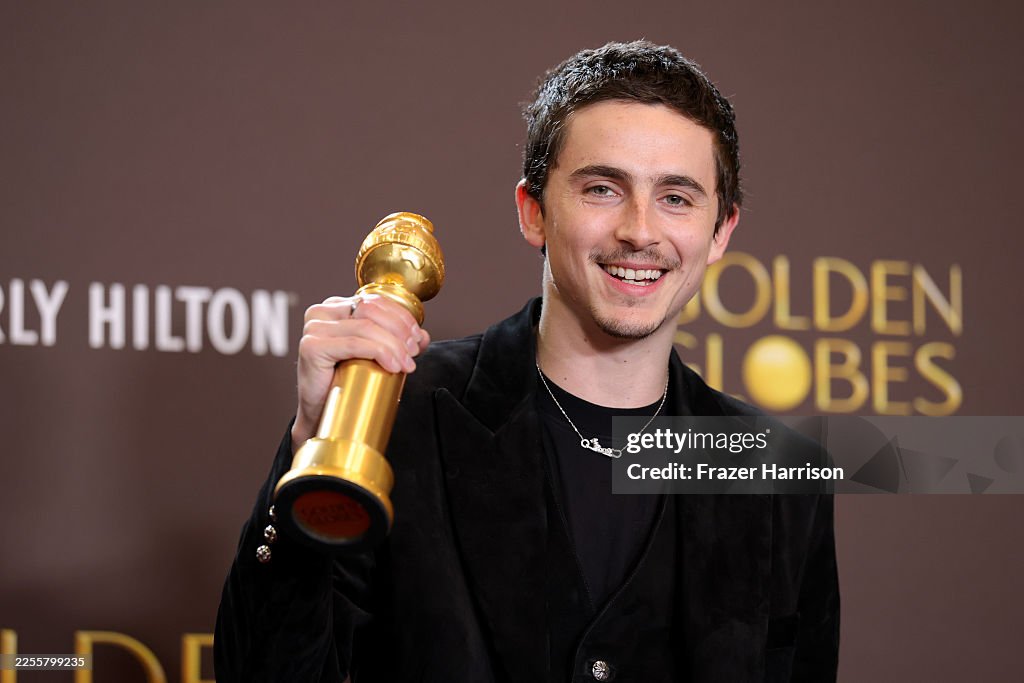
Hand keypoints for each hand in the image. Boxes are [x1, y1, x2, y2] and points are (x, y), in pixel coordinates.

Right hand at [291, 294, 429, 451]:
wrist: (320, 411)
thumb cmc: (343, 382)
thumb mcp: (374, 354)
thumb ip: (396, 340)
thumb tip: (422, 336)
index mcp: (335, 308)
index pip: (375, 301)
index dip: (402, 317)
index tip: (417, 338)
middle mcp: (321, 313)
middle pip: (371, 310)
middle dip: (400, 330)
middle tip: (413, 352)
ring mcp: (314, 328)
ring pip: (365, 327)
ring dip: (394, 345)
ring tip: (406, 363)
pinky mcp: (312, 347)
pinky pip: (354, 344)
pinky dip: (379, 352)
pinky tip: (393, 366)